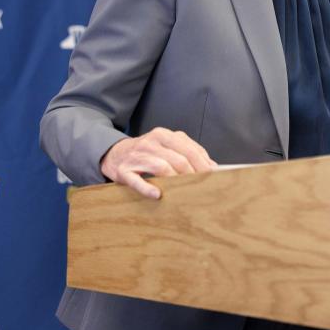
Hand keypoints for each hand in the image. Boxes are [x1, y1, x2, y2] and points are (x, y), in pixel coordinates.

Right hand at [100, 128, 216, 199]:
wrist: (116, 154)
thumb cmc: (148, 153)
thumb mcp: (167, 146)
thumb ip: (188, 152)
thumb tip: (212, 167)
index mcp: (164, 135)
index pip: (189, 149)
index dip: (203, 163)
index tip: (214, 176)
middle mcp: (150, 142)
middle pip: (178, 159)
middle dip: (193, 174)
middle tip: (203, 187)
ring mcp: (136, 156)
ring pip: (161, 168)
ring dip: (176, 181)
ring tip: (186, 192)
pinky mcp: (124, 171)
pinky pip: (137, 181)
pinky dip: (148, 188)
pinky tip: (158, 195)